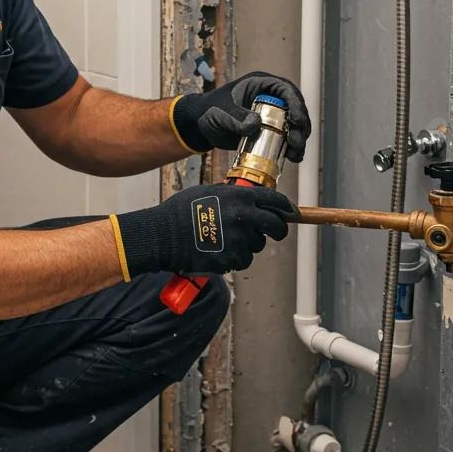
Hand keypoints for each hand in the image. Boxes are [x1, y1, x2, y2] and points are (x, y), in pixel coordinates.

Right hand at [110, 182, 297, 279]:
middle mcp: (244, 216)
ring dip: (249, 243)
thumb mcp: (207, 191)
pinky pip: (244, 260)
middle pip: (276, 226)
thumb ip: (231, 194)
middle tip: (276, 231)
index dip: (285, 207)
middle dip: (279, 229)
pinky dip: (236, 258)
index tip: (289, 212)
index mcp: (239, 197)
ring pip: (258, 244)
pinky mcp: (232, 258)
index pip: (275, 200)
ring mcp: (239, 239)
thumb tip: (248, 197)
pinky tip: (220, 251)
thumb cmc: (180, 212)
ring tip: (227, 240)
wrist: (163, 235)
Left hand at [172, 71, 310, 161]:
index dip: (296, 104)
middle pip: (295, 109)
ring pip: (294, 125)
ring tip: (295, 155)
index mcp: (260, 84)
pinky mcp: (270, 129)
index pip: (285, 90)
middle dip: (300, 126)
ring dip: (298, 139)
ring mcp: (272, 113)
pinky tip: (292, 157)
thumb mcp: (220, 113)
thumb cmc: (209, 111)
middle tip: (296, 142)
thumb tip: (256, 124)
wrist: (202, 125)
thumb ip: (235, 118)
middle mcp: (270, 96)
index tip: (297, 121)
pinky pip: (286, 137)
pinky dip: (291, 147)